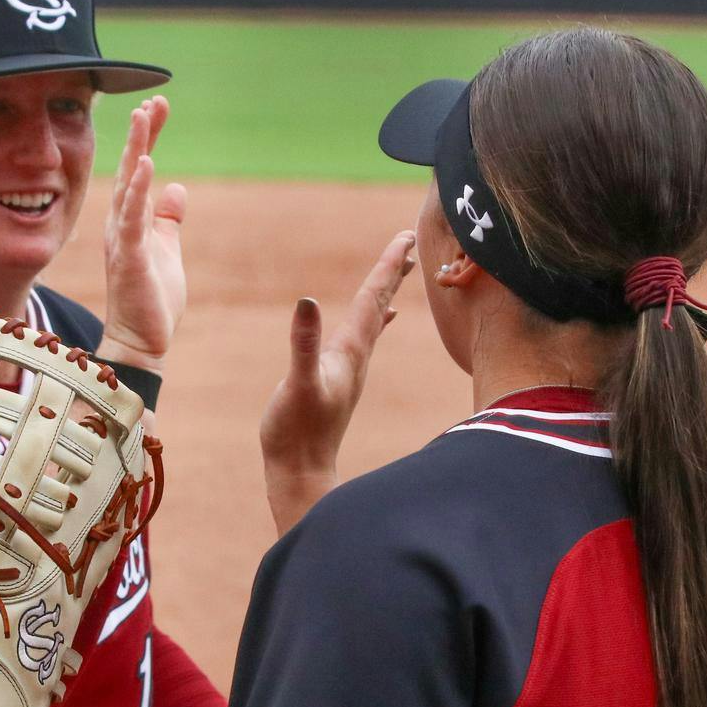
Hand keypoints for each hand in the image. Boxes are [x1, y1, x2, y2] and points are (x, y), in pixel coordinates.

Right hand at [100, 96, 185, 372]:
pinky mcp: (130, 257)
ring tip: (144, 118)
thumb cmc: (152, 298)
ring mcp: (123, 239)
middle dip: (142, 134)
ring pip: (128, 186)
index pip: (139, 170)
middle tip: (152, 101)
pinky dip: (137, 191)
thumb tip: (177, 189)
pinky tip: (145, 165)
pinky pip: (133, 219)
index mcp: (132, 221)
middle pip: (130, 169)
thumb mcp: (166, 249)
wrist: (142, 340)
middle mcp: (122, 224)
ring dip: (137, 150)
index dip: (148, 138)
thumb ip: (168, 219)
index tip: (158, 107)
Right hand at [258, 230, 415, 534]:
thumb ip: (304, 345)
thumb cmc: (295, 430)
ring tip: (401, 269)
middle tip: (410, 240)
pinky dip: (375, 319)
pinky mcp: (342, 378)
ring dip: (386, 291)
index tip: (407, 235)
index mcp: (350, 350)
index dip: (388, 265)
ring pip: (375, 318)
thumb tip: (308, 302)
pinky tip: (382, 318)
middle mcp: (357, 355)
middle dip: (394, 270)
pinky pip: (365, 337)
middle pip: (380, 303)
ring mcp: (351, 367)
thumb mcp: (297, 384)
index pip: (373, 298)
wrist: (301, 471)